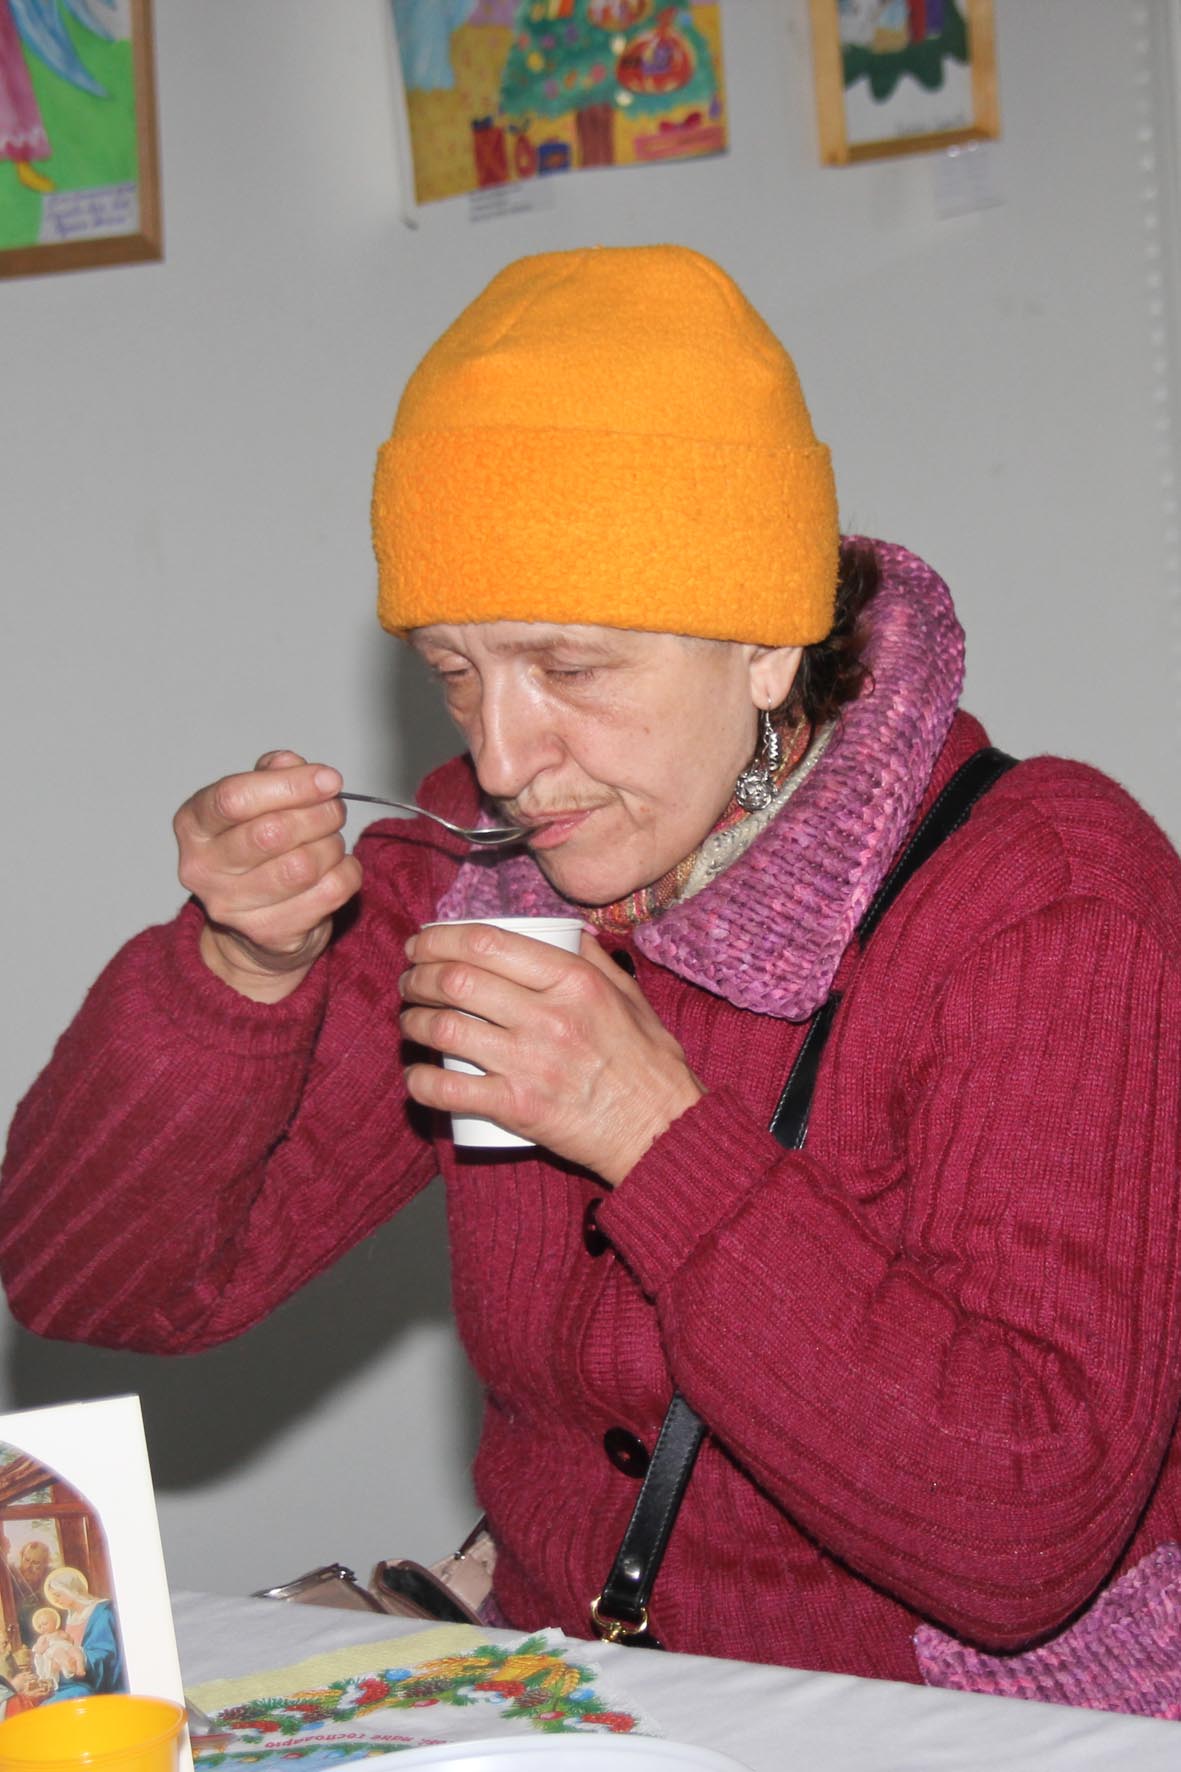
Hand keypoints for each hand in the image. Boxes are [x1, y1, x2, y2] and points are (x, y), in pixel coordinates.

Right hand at [174, 751, 360, 1002]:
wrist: (252, 929)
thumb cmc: (254, 853)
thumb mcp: (254, 803)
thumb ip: (271, 775)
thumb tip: (291, 763)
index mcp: (193, 824)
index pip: (235, 798)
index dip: (291, 784)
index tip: (328, 779)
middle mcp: (202, 869)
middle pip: (272, 833)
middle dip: (319, 814)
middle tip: (334, 809)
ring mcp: (233, 908)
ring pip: (304, 865)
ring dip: (332, 845)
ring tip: (330, 841)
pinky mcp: (270, 935)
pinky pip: (329, 892)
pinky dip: (347, 872)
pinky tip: (336, 867)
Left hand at [399, 925, 703, 1184]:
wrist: (660, 1130)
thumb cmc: (648, 1064)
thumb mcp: (631, 997)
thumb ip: (597, 961)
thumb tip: (568, 932)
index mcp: (573, 981)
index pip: (487, 942)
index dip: (440, 939)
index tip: (422, 945)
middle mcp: (548, 1016)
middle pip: (456, 981)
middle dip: (418, 976)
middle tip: (409, 981)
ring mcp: (530, 1063)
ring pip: (445, 1030)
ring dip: (414, 1022)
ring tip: (410, 1021)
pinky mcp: (518, 1108)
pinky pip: (449, 1090)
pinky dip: (420, 1080)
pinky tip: (415, 1074)